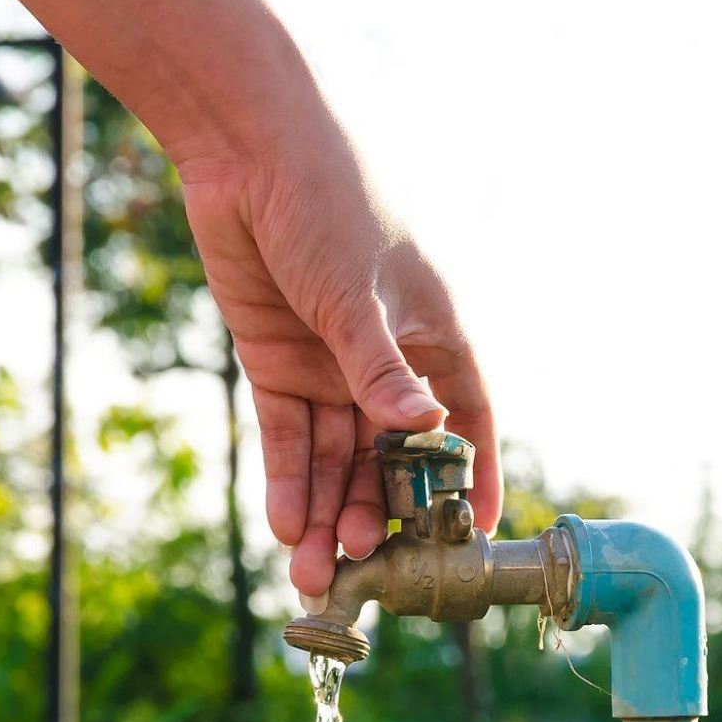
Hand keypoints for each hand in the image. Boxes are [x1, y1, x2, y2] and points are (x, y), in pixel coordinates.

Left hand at [177, 136, 499, 597]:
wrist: (249, 149)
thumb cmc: (332, 201)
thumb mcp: (359, 291)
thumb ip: (383, 368)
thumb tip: (422, 433)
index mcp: (437, 337)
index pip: (467, 423)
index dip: (471, 479)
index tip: (472, 536)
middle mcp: (389, 360)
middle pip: (391, 455)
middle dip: (379, 513)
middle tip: (369, 572)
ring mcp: (331, 365)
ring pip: (336, 456)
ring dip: (329, 511)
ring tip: (319, 572)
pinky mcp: (278, 362)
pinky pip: (287, 437)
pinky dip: (289, 481)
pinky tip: (288, 527)